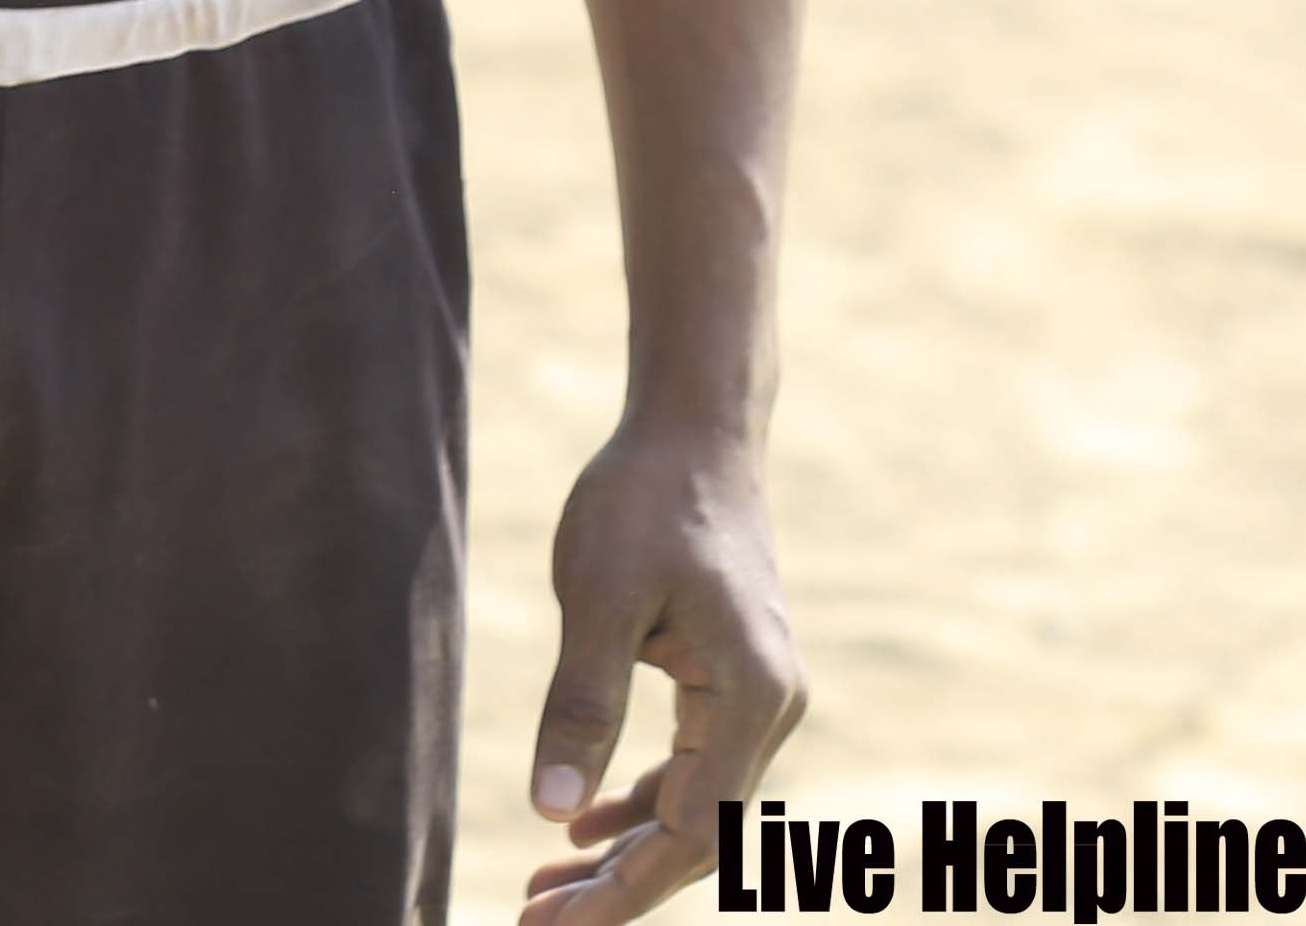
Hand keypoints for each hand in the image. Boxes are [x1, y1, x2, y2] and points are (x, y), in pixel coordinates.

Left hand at [520, 416, 805, 919]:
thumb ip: (581, 705)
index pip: (689, 832)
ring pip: (693, 808)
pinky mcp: (731, 681)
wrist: (693, 429)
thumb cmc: (644, 499)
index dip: (623, 892)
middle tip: (535, 922)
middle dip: (620, 888)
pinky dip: (638, 805)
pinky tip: (578, 828)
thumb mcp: (599, 597)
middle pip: (699, 836)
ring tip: (544, 892)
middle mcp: (770, 709)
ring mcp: (757, 697)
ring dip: (624, 853)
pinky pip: (690, 769)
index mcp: (750, 698)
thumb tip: (549, 813)